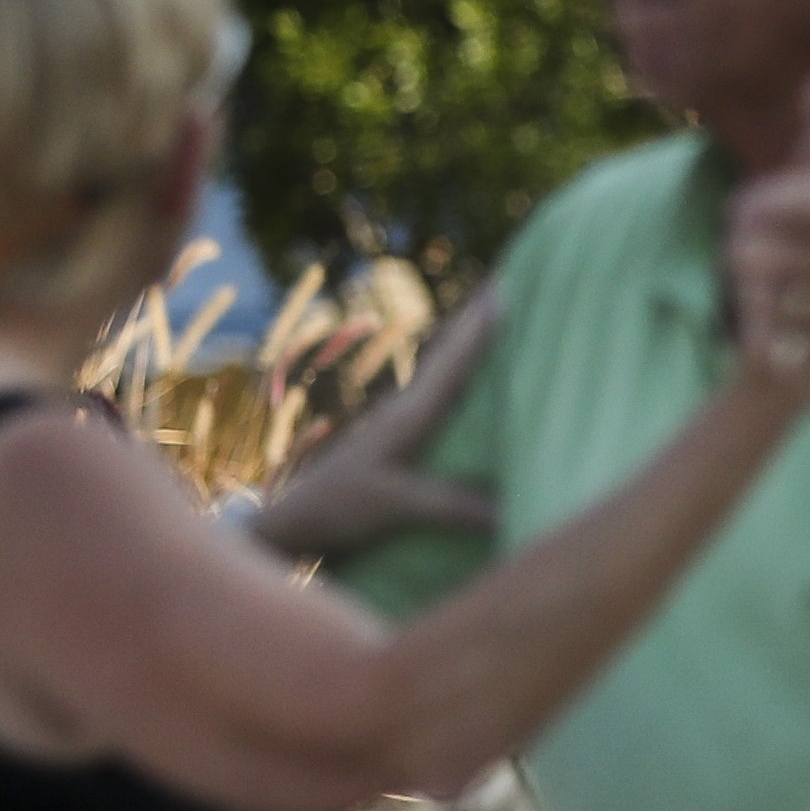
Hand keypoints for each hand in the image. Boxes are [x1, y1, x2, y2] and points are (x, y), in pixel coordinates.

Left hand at [252, 288, 505, 561]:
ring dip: (476, 354)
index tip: (508, 286)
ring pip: (449, 380)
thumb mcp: (395, 505)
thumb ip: (452, 505)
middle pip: (454, 358)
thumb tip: (512, 506)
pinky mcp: (405, 446)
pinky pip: (447, 408)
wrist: (296, 524)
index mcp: (409, 416)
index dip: (481, 326)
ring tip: (508, 328)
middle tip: (513, 288)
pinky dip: (469, 391)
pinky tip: (484, 393)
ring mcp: (406, 427)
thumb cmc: (338, 506)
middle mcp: (409, 412)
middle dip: (482, 325)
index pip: (453, 362)